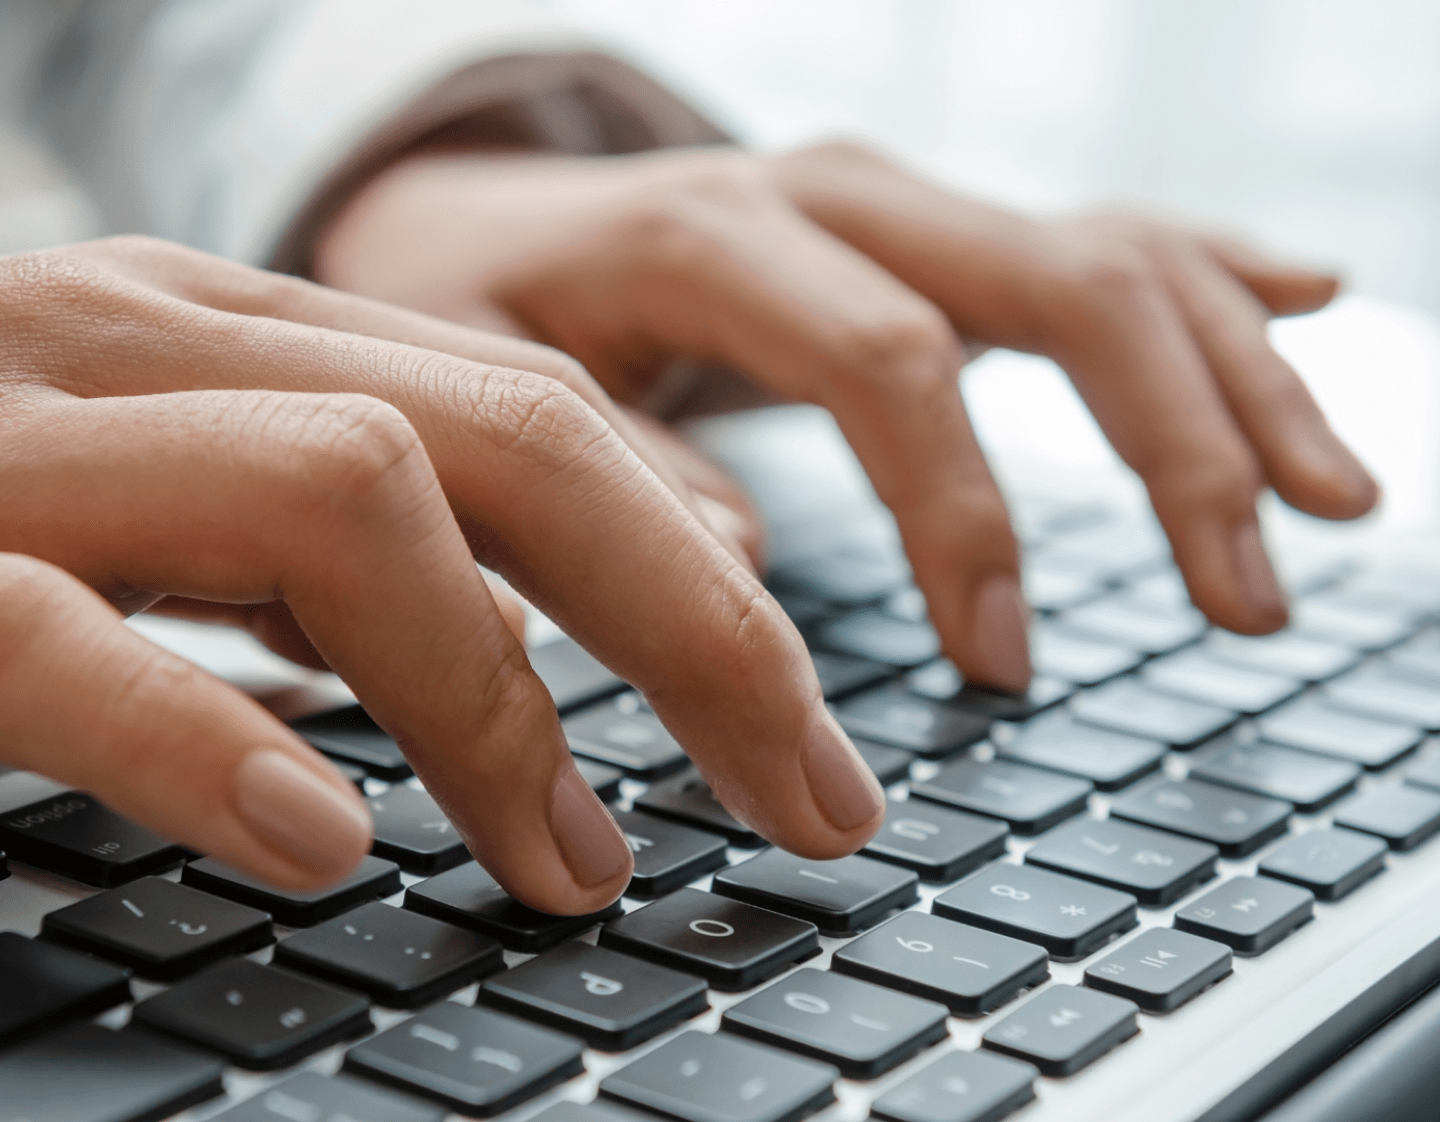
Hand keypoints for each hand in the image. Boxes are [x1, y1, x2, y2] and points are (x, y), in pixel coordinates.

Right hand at [0, 237, 882, 912]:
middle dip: (703, 633)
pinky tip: (319, 838)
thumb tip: (554, 635)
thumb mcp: (188, 497)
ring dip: (501, 702)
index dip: (710, 573)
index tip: (802, 725)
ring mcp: (17, 434)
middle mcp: (156, 346)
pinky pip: (54, 627)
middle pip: (522, 445)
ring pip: (350, 493)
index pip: (550, 418)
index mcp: (245, 335)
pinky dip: (196, 729)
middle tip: (811, 806)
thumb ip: (356, 546)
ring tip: (586, 864)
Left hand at [314, 142, 1377, 691]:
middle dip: (1175, 446)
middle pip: (1056, 287)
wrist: (465, 216)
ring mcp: (895, 203)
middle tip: (1248, 598)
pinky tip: (1307, 303)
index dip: (965, 518)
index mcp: (717, 235)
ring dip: (1233, 381)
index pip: (894, 365)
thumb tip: (742, 573)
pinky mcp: (924, 230)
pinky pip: (1092, 233)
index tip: (1000, 669)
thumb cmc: (471, 314)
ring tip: (1336, 502)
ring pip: (1107, 259)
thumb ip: (602, 474)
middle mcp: (834, 195)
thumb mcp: (490, 392)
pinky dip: (1207, 278)